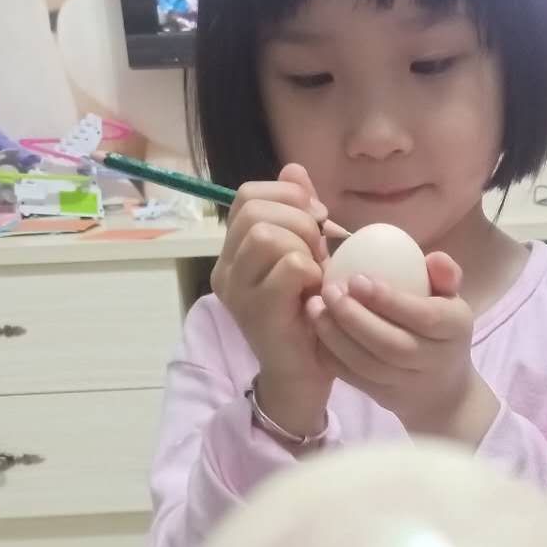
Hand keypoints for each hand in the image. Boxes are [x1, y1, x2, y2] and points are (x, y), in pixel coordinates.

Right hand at [211, 163, 332, 434]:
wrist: (306, 376)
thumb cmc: (310, 318)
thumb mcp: (308, 256)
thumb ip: (299, 214)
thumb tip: (295, 169)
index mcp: (235, 252)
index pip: (248, 195)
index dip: (288, 196)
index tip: (318, 221)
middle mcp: (226, 269)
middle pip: (254, 209)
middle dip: (300, 219)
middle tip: (321, 250)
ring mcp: (237, 291)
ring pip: (267, 234)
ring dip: (304, 246)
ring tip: (317, 272)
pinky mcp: (257, 311)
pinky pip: (287, 265)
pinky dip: (312, 271)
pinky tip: (318, 291)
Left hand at [305, 253, 498, 443]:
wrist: (442, 389)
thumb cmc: (441, 330)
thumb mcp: (451, 299)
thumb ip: (444, 274)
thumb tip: (432, 257)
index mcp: (455, 329)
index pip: (425, 317)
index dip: (390, 300)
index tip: (357, 278)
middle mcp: (435, 360)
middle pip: (392, 345)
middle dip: (355, 318)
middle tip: (329, 291)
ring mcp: (408, 384)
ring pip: (367, 365)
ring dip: (336, 336)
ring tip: (314, 307)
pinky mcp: (384, 397)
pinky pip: (353, 378)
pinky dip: (331, 355)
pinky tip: (316, 330)